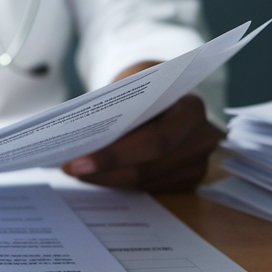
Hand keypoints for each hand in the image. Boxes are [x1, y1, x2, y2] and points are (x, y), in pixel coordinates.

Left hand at [62, 91, 222, 193]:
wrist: (168, 88)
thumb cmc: (146, 85)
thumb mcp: (131, 84)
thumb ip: (113, 109)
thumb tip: (76, 139)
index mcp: (191, 108)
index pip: (154, 140)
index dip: (114, 155)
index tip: (77, 161)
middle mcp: (202, 138)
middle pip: (147, 167)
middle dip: (103, 170)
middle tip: (70, 168)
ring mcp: (198, 162)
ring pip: (145, 182)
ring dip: (106, 178)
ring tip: (75, 170)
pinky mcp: (187, 179)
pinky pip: (148, 187)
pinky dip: (119, 181)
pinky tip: (96, 174)